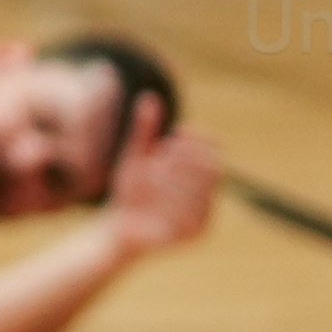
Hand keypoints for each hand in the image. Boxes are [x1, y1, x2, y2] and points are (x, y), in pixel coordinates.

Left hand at [103, 104, 225, 256]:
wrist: (116, 229)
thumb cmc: (129, 192)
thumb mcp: (134, 158)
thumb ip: (143, 131)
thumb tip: (149, 98)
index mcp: (200, 176)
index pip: (214, 149)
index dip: (200, 139)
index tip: (176, 132)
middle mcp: (208, 196)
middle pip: (210, 166)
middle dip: (186, 157)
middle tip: (162, 154)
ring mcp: (205, 216)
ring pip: (200, 186)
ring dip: (175, 176)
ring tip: (155, 175)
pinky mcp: (196, 234)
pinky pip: (190, 210)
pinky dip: (172, 198)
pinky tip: (156, 192)